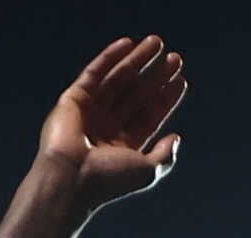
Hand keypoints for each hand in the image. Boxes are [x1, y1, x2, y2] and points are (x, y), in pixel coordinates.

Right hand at [38, 36, 186, 213]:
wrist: (70, 180)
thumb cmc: (108, 181)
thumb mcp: (147, 172)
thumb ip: (165, 156)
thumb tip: (176, 138)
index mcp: (123, 145)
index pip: (149, 114)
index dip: (165, 96)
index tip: (180, 79)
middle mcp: (106, 128)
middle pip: (137, 94)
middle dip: (156, 75)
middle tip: (175, 58)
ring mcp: (89, 112)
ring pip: (117, 79)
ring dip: (137, 60)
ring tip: (156, 43)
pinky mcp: (73, 100)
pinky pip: (93, 73)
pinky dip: (109, 57)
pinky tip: (128, 44)